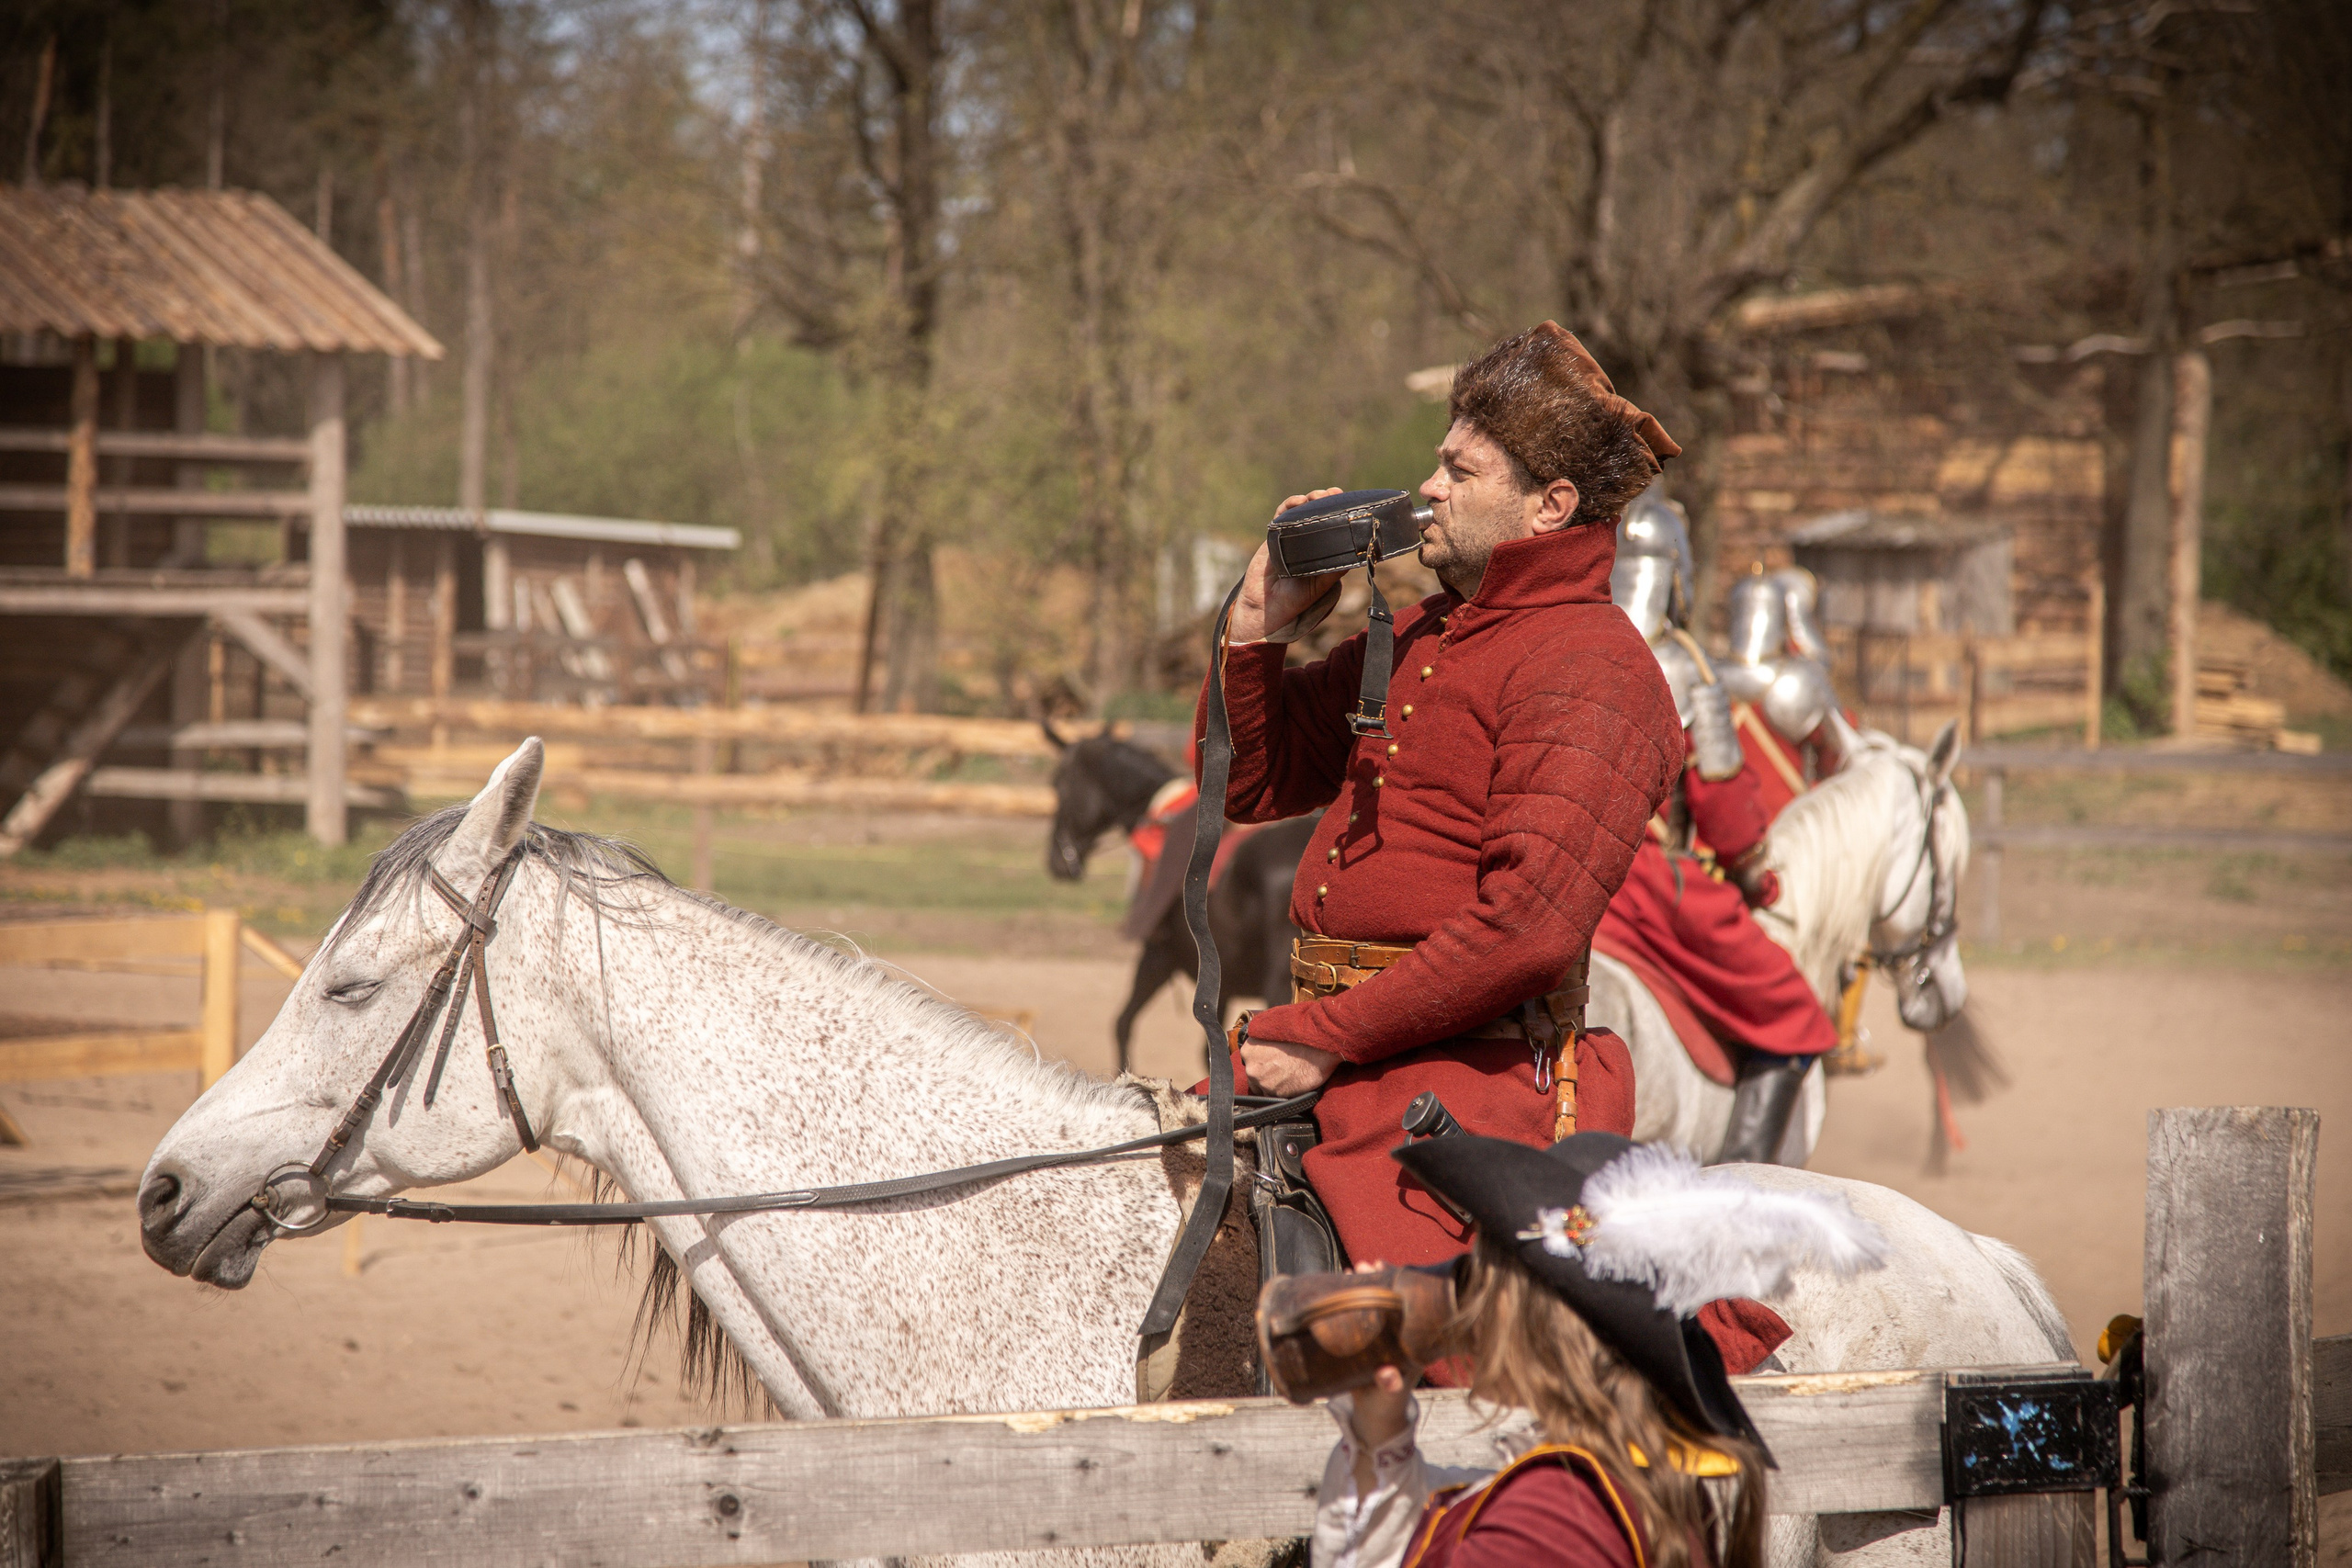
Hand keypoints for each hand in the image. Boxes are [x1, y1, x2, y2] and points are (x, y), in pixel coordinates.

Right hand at [1224, 489, 1346, 643]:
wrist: (1267, 606)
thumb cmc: (1296, 599)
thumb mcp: (1324, 583)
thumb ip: (1338, 566)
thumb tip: (1358, 549)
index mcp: (1323, 551)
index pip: (1334, 525)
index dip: (1340, 511)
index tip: (1347, 501)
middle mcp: (1308, 542)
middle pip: (1318, 513)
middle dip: (1327, 499)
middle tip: (1333, 493)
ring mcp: (1291, 537)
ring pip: (1301, 510)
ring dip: (1310, 498)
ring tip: (1317, 495)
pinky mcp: (1274, 535)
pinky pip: (1282, 516)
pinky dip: (1290, 505)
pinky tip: (1298, 501)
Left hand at [1241, 1035, 1339, 1095]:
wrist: (1319, 1044)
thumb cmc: (1300, 1031)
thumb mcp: (1273, 1025)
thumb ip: (1261, 1037)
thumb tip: (1260, 1041)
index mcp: (1248, 1049)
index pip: (1249, 1062)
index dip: (1262, 1062)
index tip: (1271, 1061)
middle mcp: (1251, 1067)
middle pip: (1254, 1077)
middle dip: (1266, 1075)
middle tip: (1282, 1069)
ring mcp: (1263, 1082)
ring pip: (1265, 1089)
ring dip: (1274, 1085)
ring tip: (1290, 1075)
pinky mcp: (1276, 1094)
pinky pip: (1277, 1096)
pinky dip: (1285, 1092)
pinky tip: (1295, 1081)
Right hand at [1346, 1262, 1415, 1494]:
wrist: (1376, 1419)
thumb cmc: (1386, 1404)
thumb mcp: (1386, 1395)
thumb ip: (1388, 1385)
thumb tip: (1388, 1375)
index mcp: (1413, 1340)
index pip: (1409, 1304)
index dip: (1399, 1285)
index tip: (1384, 1270)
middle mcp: (1402, 1333)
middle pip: (1392, 1297)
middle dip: (1378, 1279)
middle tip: (1362, 1266)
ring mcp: (1386, 1335)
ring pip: (1378, 1302)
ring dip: (1366, 1286)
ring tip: (1352, 1271)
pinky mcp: (1371, 1339)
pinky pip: (1365, 1313)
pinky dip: (1355, 1299)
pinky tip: (1342, 1286)